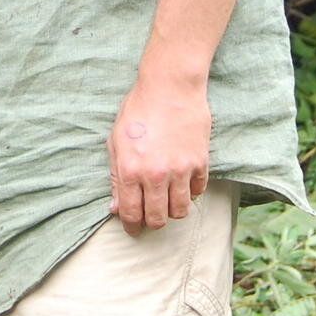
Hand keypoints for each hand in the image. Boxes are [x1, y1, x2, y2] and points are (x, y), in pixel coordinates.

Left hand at [108, 69, 211, 235]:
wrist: (170, 86)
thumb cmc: (138, 110)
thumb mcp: (116, 142)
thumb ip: (115, 178)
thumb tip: (116, 208)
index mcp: (130, 170)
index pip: (132, 214)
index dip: (131, 227)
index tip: (133, 228)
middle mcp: (156, 175)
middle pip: (158, 219)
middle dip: (152, 222)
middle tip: (150, 215)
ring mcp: (181, 170)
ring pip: (180, 211)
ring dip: (172, 210)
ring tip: (167, 200)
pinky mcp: (200, 162)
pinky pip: (198, 191)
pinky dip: (190, 192)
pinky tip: (182, 182)